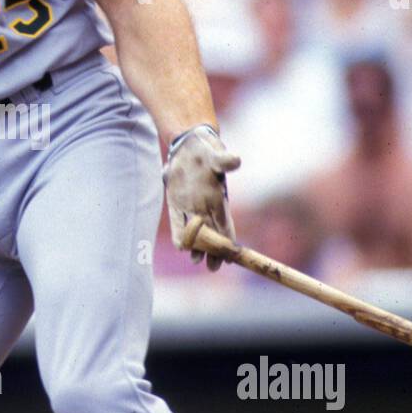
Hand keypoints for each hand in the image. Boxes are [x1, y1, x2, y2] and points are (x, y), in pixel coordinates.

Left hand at [162, 125, 240, 271]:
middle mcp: (206, 207)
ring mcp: (191, 207)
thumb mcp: (215, 154)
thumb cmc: (206, 150)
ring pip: (197, 234)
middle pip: (213, 236)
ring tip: (197, 261)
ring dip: (198, 248)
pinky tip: (181, 247)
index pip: (226, 226)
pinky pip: (178, 224)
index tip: (230, 255)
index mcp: (219, 200)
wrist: (188, 145)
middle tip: (213, 267)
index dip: (228, 241)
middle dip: (214, 252)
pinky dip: (181, 236)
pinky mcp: (175, 205)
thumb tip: (236, 160)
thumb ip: (224, 160)